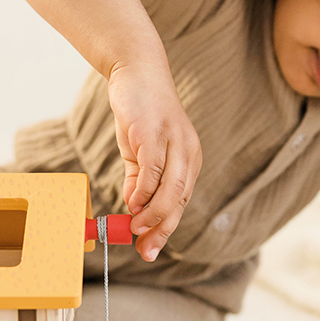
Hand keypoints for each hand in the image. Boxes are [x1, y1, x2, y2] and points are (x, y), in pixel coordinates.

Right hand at [107, 61, 201, 262]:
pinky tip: (131, 203)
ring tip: (135, 228)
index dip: (165, 228)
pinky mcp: (155, 132)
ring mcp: (173, 142)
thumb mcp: (140, 151)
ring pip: (171, 189)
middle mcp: (187, 152)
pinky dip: (143, 191)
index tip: (149, 249)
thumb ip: (138, 180)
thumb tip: (133, 208)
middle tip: (144, 249)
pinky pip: (153, 169)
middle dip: (162, 229)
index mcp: (188, 160)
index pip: (181, 203)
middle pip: (180, 201)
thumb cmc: (140, 112)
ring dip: (153, 214)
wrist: (136, 71)